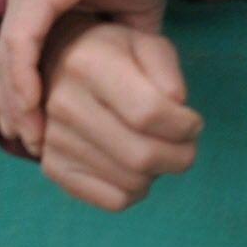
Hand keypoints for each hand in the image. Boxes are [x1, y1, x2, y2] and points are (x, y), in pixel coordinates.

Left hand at [0, 0, 162, 152]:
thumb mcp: (130, 15)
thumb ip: (119, 46)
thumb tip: (129, 86)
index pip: (18, 50)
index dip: (21, 92)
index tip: (35, 130)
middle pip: (3, 58)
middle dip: (10, 105)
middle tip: (23, 144)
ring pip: (6, 55)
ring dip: (14, 101)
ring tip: (28, 139)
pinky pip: (20, 43)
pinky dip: (22, 79)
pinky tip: (34, 109)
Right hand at [29, 20, 199, 210]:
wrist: (59, 68)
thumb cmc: (114, 58)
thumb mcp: (145, 45)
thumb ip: (167, 69)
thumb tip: (175, 104)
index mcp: (86, 64)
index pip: (150, 113)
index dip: (186, 126)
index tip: (192, 122)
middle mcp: (62, 103)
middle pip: (143, 156)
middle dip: (181, 157)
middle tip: (186, 146)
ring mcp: (54, 139)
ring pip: (132, 182)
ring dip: (158, 173)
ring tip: (155, 149)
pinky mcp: (54, 168)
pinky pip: (114, 201)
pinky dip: (136, 191)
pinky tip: (132, 167)